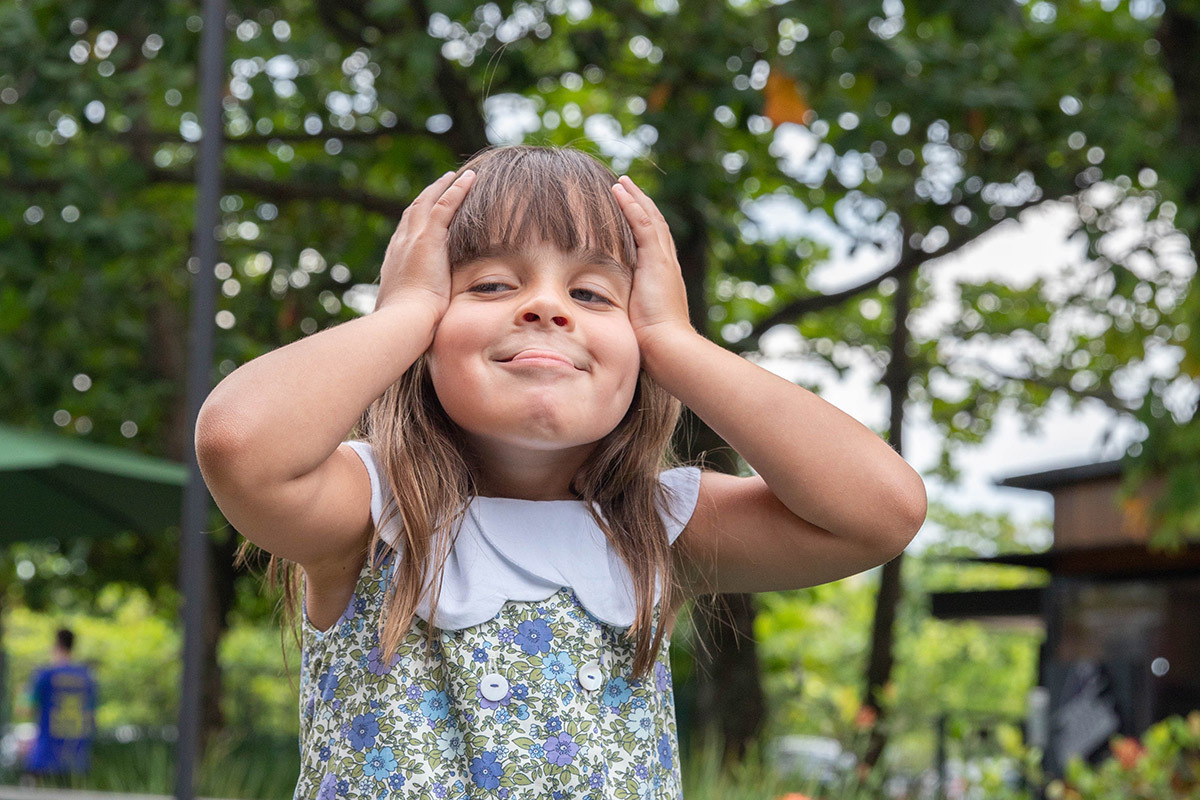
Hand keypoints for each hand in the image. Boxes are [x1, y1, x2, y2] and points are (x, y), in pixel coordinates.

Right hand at [376, 169, 475, 314]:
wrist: (403, 321)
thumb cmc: (408, 326)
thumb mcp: (411, 312)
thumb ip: (418, 308)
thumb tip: (426, 320)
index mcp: (395, 262)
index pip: (406, 233)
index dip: (417, 220)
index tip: (427, 214)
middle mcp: (400, 244)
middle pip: (413, 211)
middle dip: (427, 197)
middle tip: (441, 184)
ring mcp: (413, 238)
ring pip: (428, 202)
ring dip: (443, 187)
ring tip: (456, 176)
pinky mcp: (428, 237)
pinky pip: (445, 205)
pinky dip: (457, 189)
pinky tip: (469, 178)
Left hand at [610, 175, 693, 353]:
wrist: (667, 346)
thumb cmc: (648, 343)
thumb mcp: (632, 320)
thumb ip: (622, 309)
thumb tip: (600, 313)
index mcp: (661, 277)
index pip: (651, 242)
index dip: (640, 224)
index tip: (627, 211)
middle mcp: (666, 264)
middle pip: (655, 224)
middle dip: (640, 204)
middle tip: (626, 186)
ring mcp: (663, 260)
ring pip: (650, 218)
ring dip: (635, 198)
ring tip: (621, 181)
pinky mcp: (657, 260)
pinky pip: (643, 224)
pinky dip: (632, 205)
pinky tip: (619, 190)